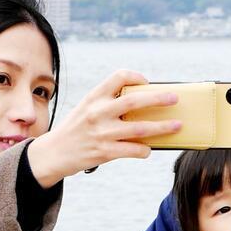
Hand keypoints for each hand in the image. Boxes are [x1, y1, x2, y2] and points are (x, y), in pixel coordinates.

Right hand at [26, 70, 181, 186]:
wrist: (53, 153)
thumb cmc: (75, 129)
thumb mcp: (86, 108)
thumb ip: (108, 103)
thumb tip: (142, 104)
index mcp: (94, 97)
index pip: (119, 77)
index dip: (137, 77)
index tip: (147, 83)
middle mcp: (98, 112)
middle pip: (135, 100)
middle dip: (159, 99)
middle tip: (174, 98)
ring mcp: (102, 133)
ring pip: (140, 128)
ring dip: (162, 127)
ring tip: (177, 126)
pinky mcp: (105, 152)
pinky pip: (134, 150)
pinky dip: (145, 150)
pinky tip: (148, 149)